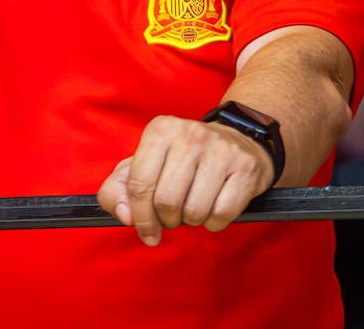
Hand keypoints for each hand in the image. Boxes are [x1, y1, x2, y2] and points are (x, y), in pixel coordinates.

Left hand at [97, 115, 274, 246]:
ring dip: (192, 221)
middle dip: (167, 219)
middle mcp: (190, 134)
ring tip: (194, 206)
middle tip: (173, 215)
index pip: (139, 184)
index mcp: (160, 130)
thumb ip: (118, 190)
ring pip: (194, 211)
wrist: (238, 141)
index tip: (147, 232)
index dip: (140, 217)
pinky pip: (222, 215)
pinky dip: (214, 222)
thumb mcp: (144, 164)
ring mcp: (221, 149)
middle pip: (166, 201)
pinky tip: (215, 205)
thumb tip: (124, 216)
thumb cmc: (182, 159)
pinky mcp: (246, 167)